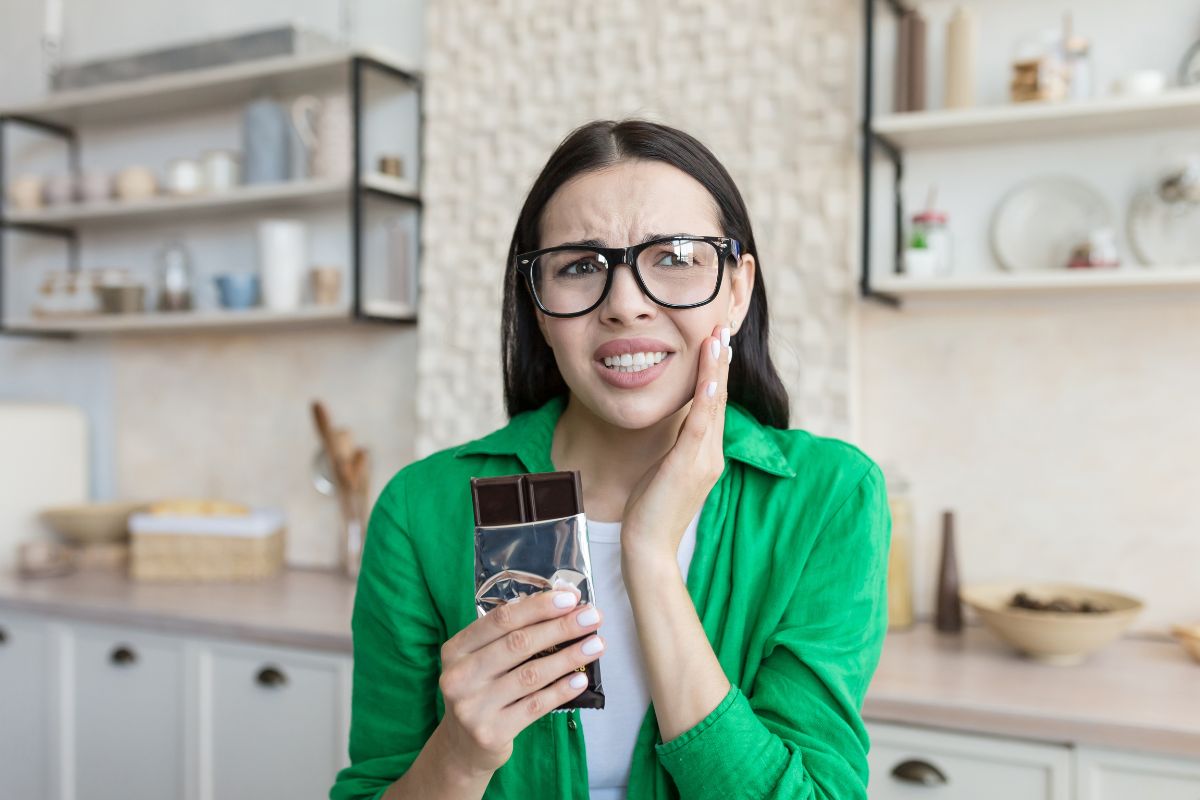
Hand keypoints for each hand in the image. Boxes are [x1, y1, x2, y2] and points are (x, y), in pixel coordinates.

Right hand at [435, 587, 604, 776]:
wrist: (462, 747)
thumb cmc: (481, 691)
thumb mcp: (482, 660)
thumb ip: (511, 635)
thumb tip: (562, 604)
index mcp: (456, 649)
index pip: (500, 619)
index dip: (538, 607)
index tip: (569, 598)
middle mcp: (459, 676)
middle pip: (518, 643)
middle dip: (560, 627)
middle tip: (592, 617)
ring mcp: (473, 707)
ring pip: (531, 674)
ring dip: (569, 657)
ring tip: (596, 645)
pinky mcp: (491, 732)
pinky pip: (535, 705)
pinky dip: (561, 690)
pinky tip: (581, 679)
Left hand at [621, 324, 731, 565]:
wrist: (648, 548)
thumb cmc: (649, 510)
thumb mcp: (665, 470)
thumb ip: (675, 446)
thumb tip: (675, 421)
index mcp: (706, 454)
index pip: (713, 404)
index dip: (716, 371)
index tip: (716, 342)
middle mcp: (711, 454)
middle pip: (718, 398)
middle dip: (720, 361)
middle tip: (722, 326)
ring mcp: (704, 460)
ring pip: (713, 406)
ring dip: (715, 370)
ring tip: (717, 338)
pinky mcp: (689, 466)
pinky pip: (699, 426)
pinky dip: (705, 399)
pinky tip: (709, 378)